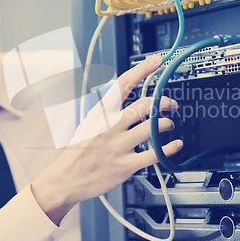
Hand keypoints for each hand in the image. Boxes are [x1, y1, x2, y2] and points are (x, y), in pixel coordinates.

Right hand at [31, 54, 181, 224]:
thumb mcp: (89, 124)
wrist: (65, 179)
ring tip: (169, 125)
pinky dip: (169, 148)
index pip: (123, 84)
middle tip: (171, 104)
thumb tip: (126, 98)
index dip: (143, 69)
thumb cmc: (78, 152)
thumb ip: (108, 112)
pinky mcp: (125, 166)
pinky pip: (155, 154)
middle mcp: (110, 127)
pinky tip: (174, 145)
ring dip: (167, 124)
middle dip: (164, 102)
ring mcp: (118, 146)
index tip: (156, 61)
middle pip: (145, 105)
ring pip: (153, 128)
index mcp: (101, 113)